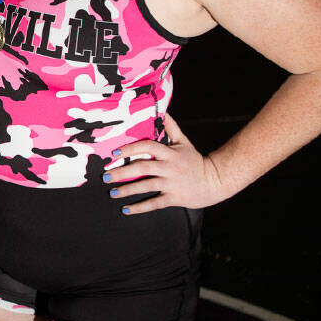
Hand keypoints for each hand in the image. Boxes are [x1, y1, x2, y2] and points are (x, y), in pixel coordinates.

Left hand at [104, 114, 228, 213]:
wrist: (215, 181)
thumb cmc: (195, 161)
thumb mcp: (183, 142)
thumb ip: (171, 127)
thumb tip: (162, 110)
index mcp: (169, 153)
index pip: (147, 146)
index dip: (130, 149)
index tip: (114, 153)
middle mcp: (169, 167)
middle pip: (142, 167)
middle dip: (122, 172)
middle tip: (105, 176)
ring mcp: (172, 183)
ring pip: (146, 186)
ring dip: (127, 190)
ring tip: (112, 193)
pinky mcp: (174, 198)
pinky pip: (154, 203)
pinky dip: (139, 208)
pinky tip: (125, 209)